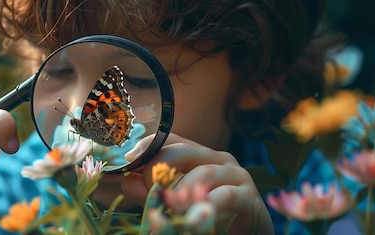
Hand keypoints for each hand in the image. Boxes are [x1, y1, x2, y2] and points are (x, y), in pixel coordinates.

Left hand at [94, 133, 272, 233]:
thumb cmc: (209, 217)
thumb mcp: (175, 206)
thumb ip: (152, 195)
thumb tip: (126, 182)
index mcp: (198, 157)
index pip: (168, 140)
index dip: (145, 148)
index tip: (126, 161)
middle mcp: (217, 160)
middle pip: (182, 150)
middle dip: (159, 167)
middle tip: (148, 188)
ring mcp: (235, 176)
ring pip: (203, 172)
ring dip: (181, 190)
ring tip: (169, 207)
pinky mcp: (248, 197)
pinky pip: (225, 196)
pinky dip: (207, 205)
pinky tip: (194, 217)